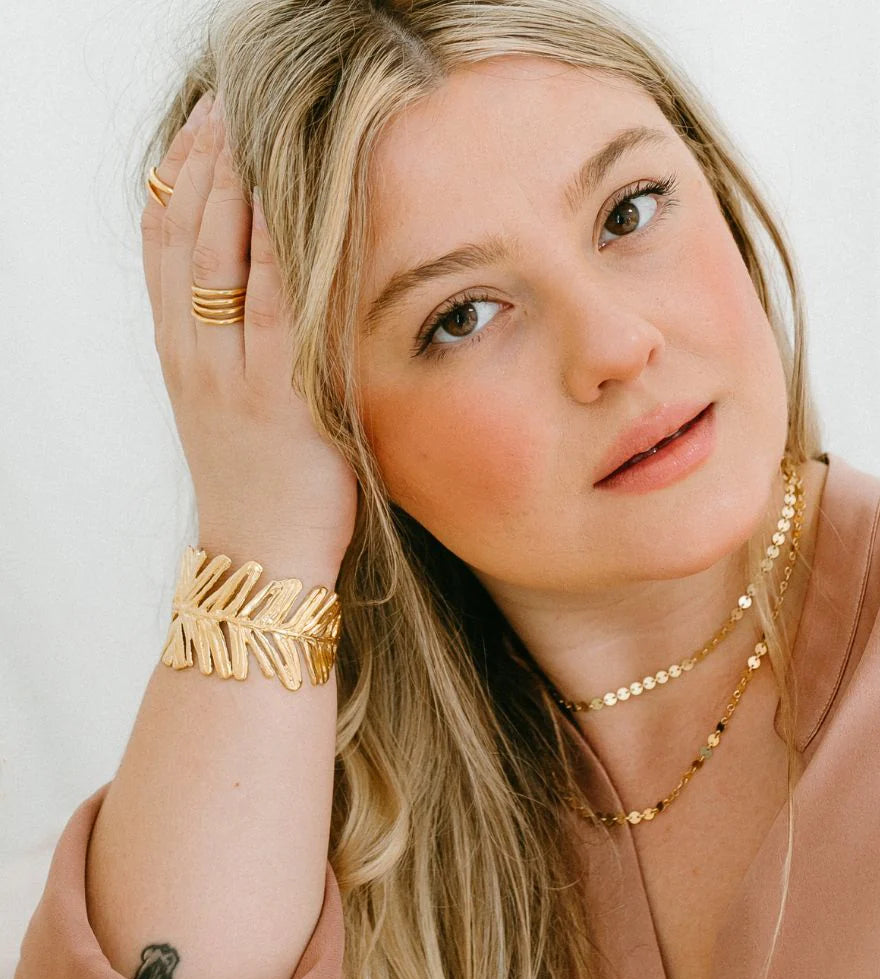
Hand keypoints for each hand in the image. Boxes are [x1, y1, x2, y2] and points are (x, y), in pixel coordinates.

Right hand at [141, 92, 357, 569]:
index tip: (203, 124)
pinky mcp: (279, 398)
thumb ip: (231, 348)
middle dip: (208, 162)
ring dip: (237, 189)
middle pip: (187, 236)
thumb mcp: (225, 405)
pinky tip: (296, 205)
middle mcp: (196, 354)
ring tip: (254, 130)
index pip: (165, 243)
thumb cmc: (258, 482)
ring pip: (219, 259)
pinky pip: (276, 308)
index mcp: (181, 352)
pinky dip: (284, 251)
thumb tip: (257, 290)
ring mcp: (232, 374)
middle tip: (229, 104)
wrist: (261, 555)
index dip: (181, 176)